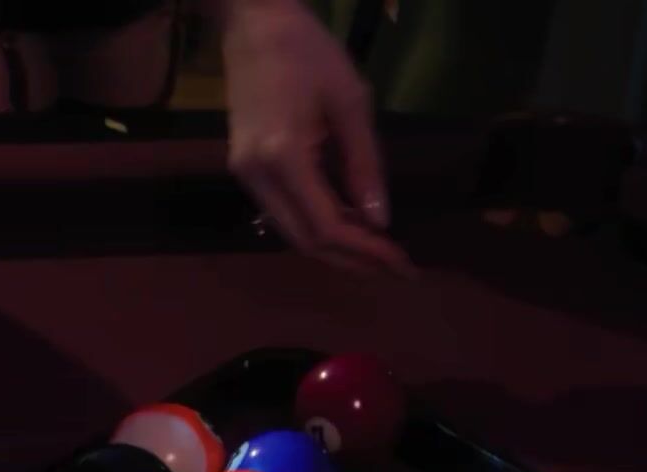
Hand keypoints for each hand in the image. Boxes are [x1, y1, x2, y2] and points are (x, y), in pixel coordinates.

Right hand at [220, 0, 413, 275]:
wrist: (254, 27)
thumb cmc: (310, 53)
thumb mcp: (351, 103)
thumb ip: (365, 165)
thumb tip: (379, 221)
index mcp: (282, 158)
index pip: (325, 225)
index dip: (365, 250)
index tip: (401, 261)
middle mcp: (256, 177)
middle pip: (304, 241)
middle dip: (351, 260)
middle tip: (395, 269)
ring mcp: (245, 176)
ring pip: (291, 232)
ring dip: (335, 247)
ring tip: (379, 253)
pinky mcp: (246, 170)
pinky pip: (284, 212)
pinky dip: (318, 226)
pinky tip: (349, 225)